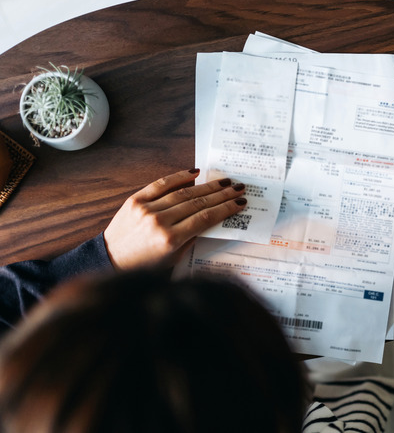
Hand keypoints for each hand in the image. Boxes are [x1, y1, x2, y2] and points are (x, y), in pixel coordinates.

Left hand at [103, 169, 246, 269]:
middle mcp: (159, 222)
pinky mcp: (135, 200)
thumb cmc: (144, 264)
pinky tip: (195, 173)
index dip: (225, 209)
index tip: (239, 203)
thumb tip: (211, 218)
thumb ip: (192, 238)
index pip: (205, 218)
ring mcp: (146, 209)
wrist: (111, 259)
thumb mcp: (174, 258)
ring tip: (224, 181)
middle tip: (238, 188)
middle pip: (198, 203)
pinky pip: (160, 184)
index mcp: (170, 240)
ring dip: (207, 186)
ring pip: (183, 192)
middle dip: (222, 195)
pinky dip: (179, 177)